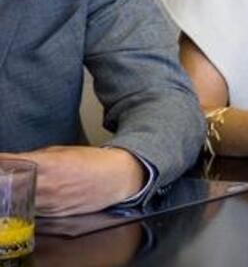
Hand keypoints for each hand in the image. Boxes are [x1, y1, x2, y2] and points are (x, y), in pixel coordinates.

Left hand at [5, 145, 144, 215]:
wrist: (117, 178)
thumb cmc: (92, 161)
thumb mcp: (63, 151)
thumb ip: (37, 157)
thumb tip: (16, 161)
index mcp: (49, 164)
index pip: (13, 163)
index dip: (2, 162)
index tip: (0, 160)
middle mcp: (47, 185)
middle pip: (10, 186)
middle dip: (3, 181)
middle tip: (4, 176)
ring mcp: (49, 203)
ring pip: (18, 202)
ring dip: (11, 195)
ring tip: (12, 188)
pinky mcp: (54, 214)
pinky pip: (31, 211)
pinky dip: (25, 205)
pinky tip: (26, 198)